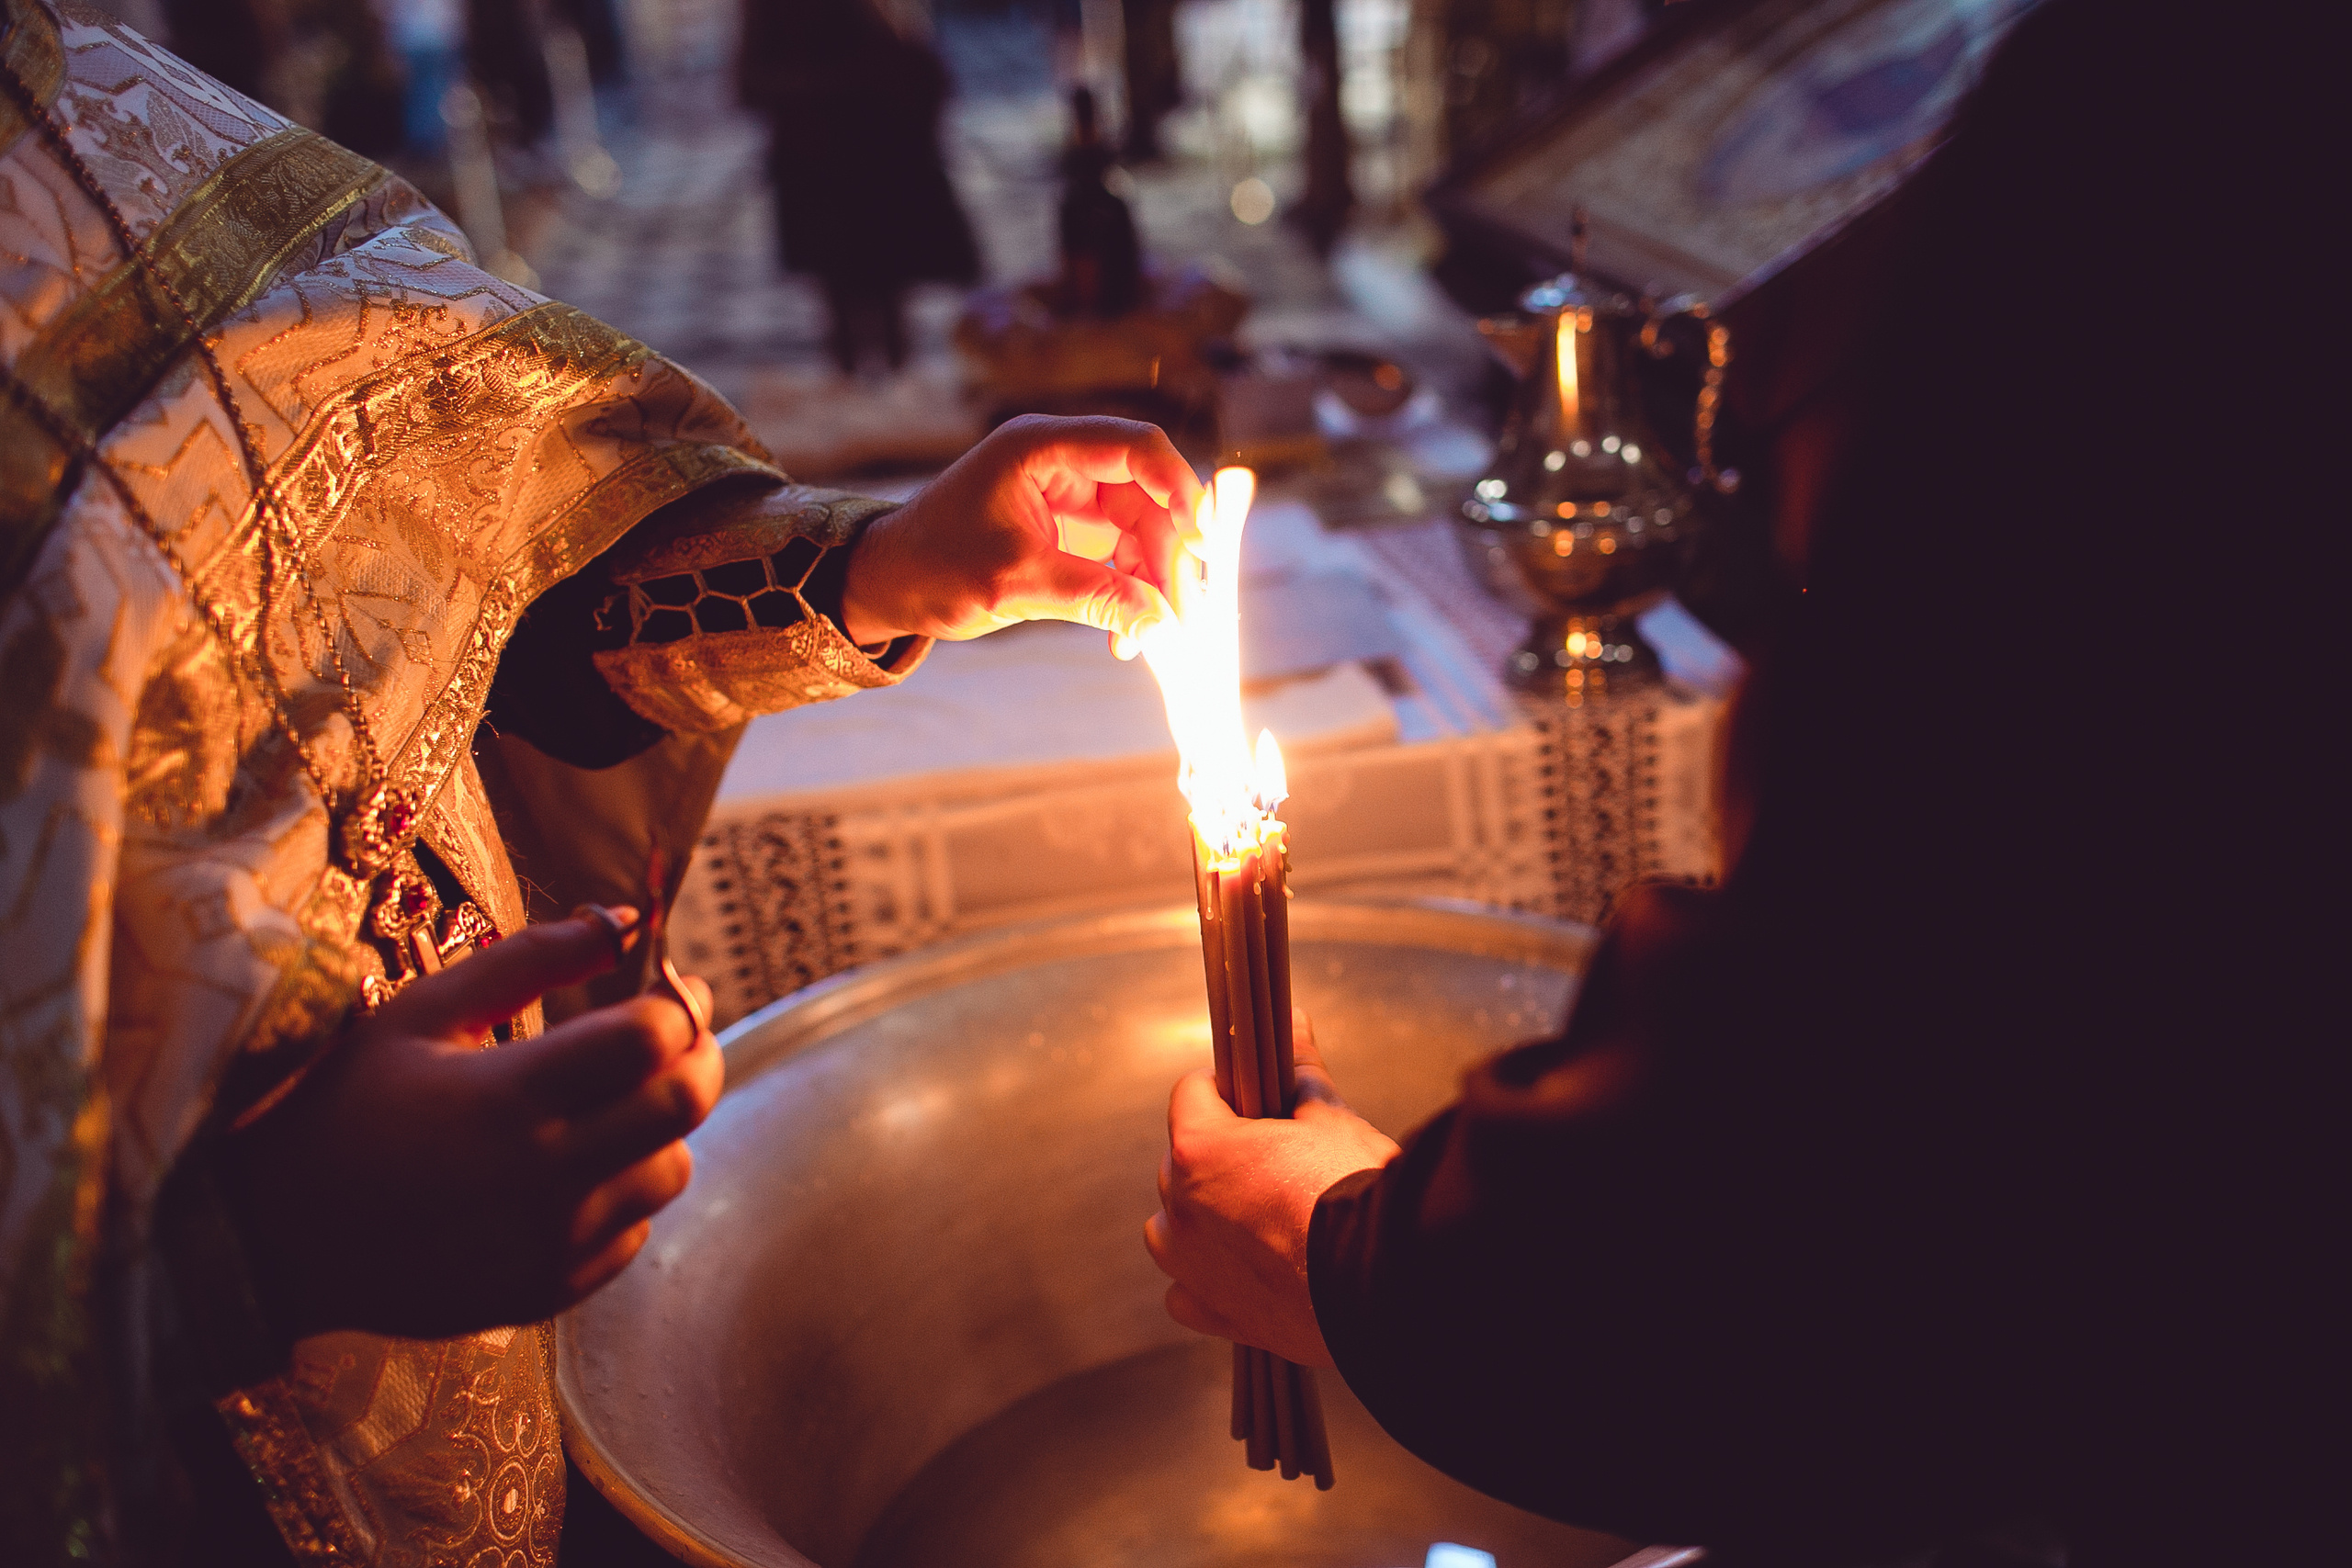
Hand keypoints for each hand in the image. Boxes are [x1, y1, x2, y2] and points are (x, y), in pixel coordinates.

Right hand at [220, 909, 722, 1340]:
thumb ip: (531, 959)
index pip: (651, 1039)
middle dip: (698, 1057)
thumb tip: (626, 918)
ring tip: (614, 1105)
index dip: (677, 1003)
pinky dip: (624, 1195)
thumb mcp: (422, 1012)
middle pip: (684, 1105)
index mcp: (508, 1094)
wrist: (273, 1237)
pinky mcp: (546, 1291)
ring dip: (662, 1131)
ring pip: (672, 1173)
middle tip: (675, 1037)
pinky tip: (575, 1170)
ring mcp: (548, 1243)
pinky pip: (634, 1235)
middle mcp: (540, 1174)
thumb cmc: (344, 1104)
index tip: (668, 988)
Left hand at [840, 414, 1204, 650]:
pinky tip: (1128, 634)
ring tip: (1149, 633)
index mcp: (1042, 448)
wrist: (887, 586)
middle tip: (1180, 610)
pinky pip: (1121, 555)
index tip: (1201, 543)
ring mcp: (1068, 498)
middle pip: (1148, 493)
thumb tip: (1163, 624)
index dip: (1179, 489)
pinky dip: (1131, 592)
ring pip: (1142, 529)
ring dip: (1153, 580)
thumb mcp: (1016, 583)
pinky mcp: (1068, 533)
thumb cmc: (933, 569)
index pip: (1136, 447)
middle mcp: (1062, 463)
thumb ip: (1093, 597)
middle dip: (1169, 552)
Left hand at [1144, 1011, 1400, 1366]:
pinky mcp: (1219, 1316)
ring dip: (1200, 1217)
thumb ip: (1301, 1071)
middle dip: (1219, 1155)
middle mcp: (1181, 1211)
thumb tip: (1293, 1024)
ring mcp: (1194, 1269)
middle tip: (1272, 1158)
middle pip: (1180, 1162)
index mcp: (1199, 1152)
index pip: (1191, 1093)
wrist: (1392, 1281)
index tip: (1256, 1098)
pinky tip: (1246, 1271)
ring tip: (1257, 1214)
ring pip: (1171, 1230)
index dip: (1227, 1090)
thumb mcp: (1332, 1118)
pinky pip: (1187, 1293)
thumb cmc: (1359, 1194)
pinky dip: (1207, 1280)